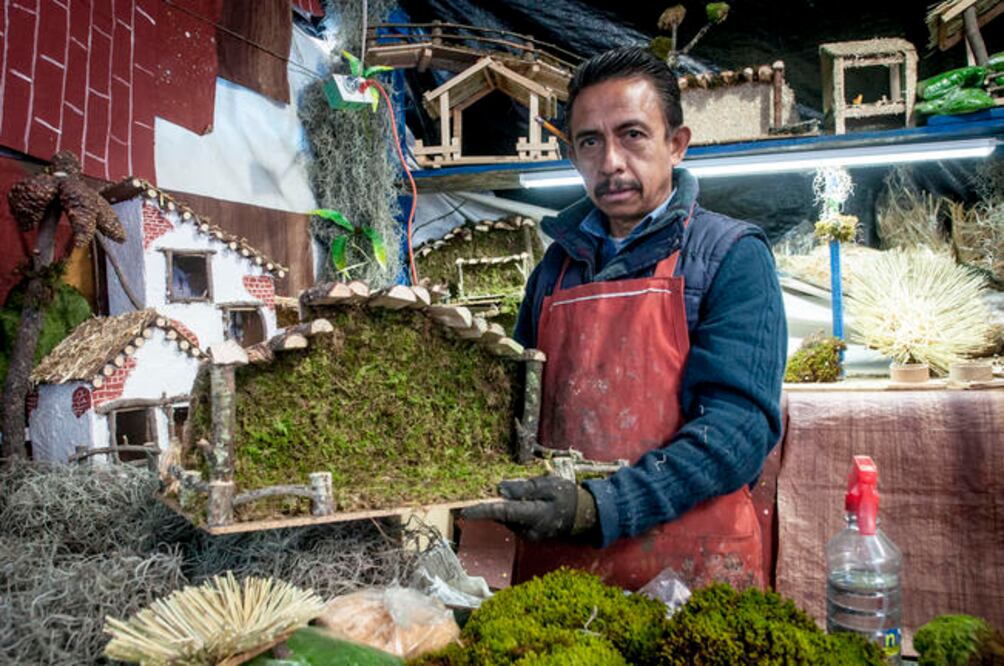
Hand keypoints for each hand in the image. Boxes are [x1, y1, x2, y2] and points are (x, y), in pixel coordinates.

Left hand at [461, 476, 596, 540]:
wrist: (583, 516)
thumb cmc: (566, 497)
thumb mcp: (548, 485)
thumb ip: (524, 488)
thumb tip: (501, 490)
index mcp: (534, 516)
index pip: (503, 513)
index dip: (482, 512)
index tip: (465, 512)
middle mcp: (528, 530)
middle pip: (502, 516)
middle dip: (495, 503)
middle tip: (499, 488)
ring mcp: (528, 536)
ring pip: (507, 519)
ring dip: (507, 506)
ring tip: (528, 495)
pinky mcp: (528, 535)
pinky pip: (514, 521)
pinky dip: (513, 511)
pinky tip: (526, 503)